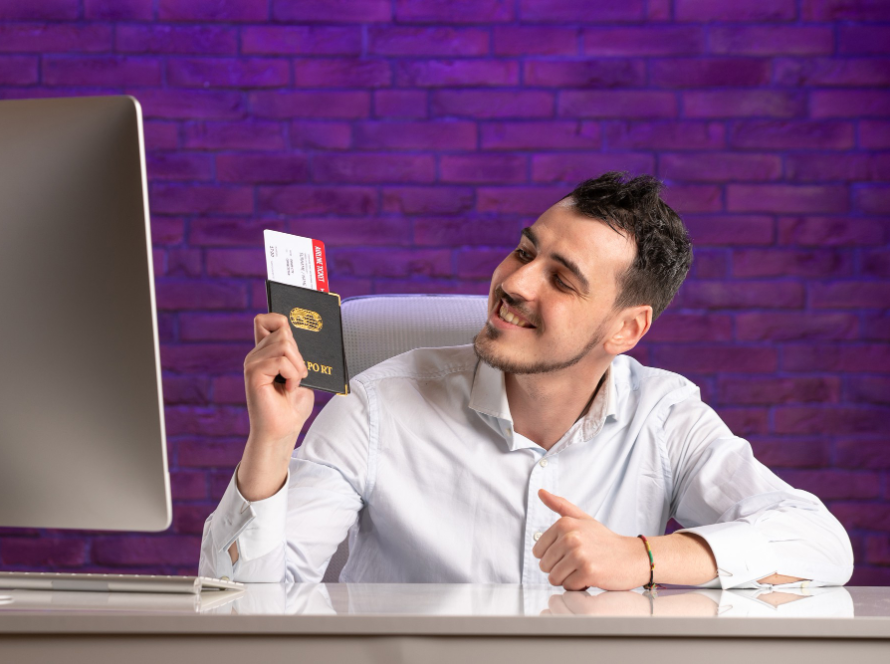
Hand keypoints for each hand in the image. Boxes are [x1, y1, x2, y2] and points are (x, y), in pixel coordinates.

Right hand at [238, 313, 314, 500]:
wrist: (282, 431)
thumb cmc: (292, 406)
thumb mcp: (301, 374)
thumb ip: (298, 354)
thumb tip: (308, 331)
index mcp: (266, 352)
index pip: (268, 319)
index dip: (281, 316)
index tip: (300, 316)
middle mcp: (256, 354)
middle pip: (284, 330)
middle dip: (299, 353)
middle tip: (298, 375)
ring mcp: (252, 362)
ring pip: (284, 343)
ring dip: (297, 366)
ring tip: (293, 383)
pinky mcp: (253, 373)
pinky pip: (281, 360)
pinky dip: (292, 375)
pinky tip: (288, 389)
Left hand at [532, 489, 649, 590]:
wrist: (633, 557)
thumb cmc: (606, 540)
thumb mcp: (582, 519)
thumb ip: (560, 505)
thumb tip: (540, 492)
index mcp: (564, 524)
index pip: (538, 551)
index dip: (552, 557)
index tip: (568, 553)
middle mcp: (570, 537)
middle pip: (545, 566)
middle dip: (560, 569)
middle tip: (578, 562)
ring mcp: (579, 554)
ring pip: (554, 578)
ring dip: (568, 579)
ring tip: (583, 569)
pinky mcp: (588, 572)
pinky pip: (568, 587)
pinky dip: (578, 586)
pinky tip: (591, 576)